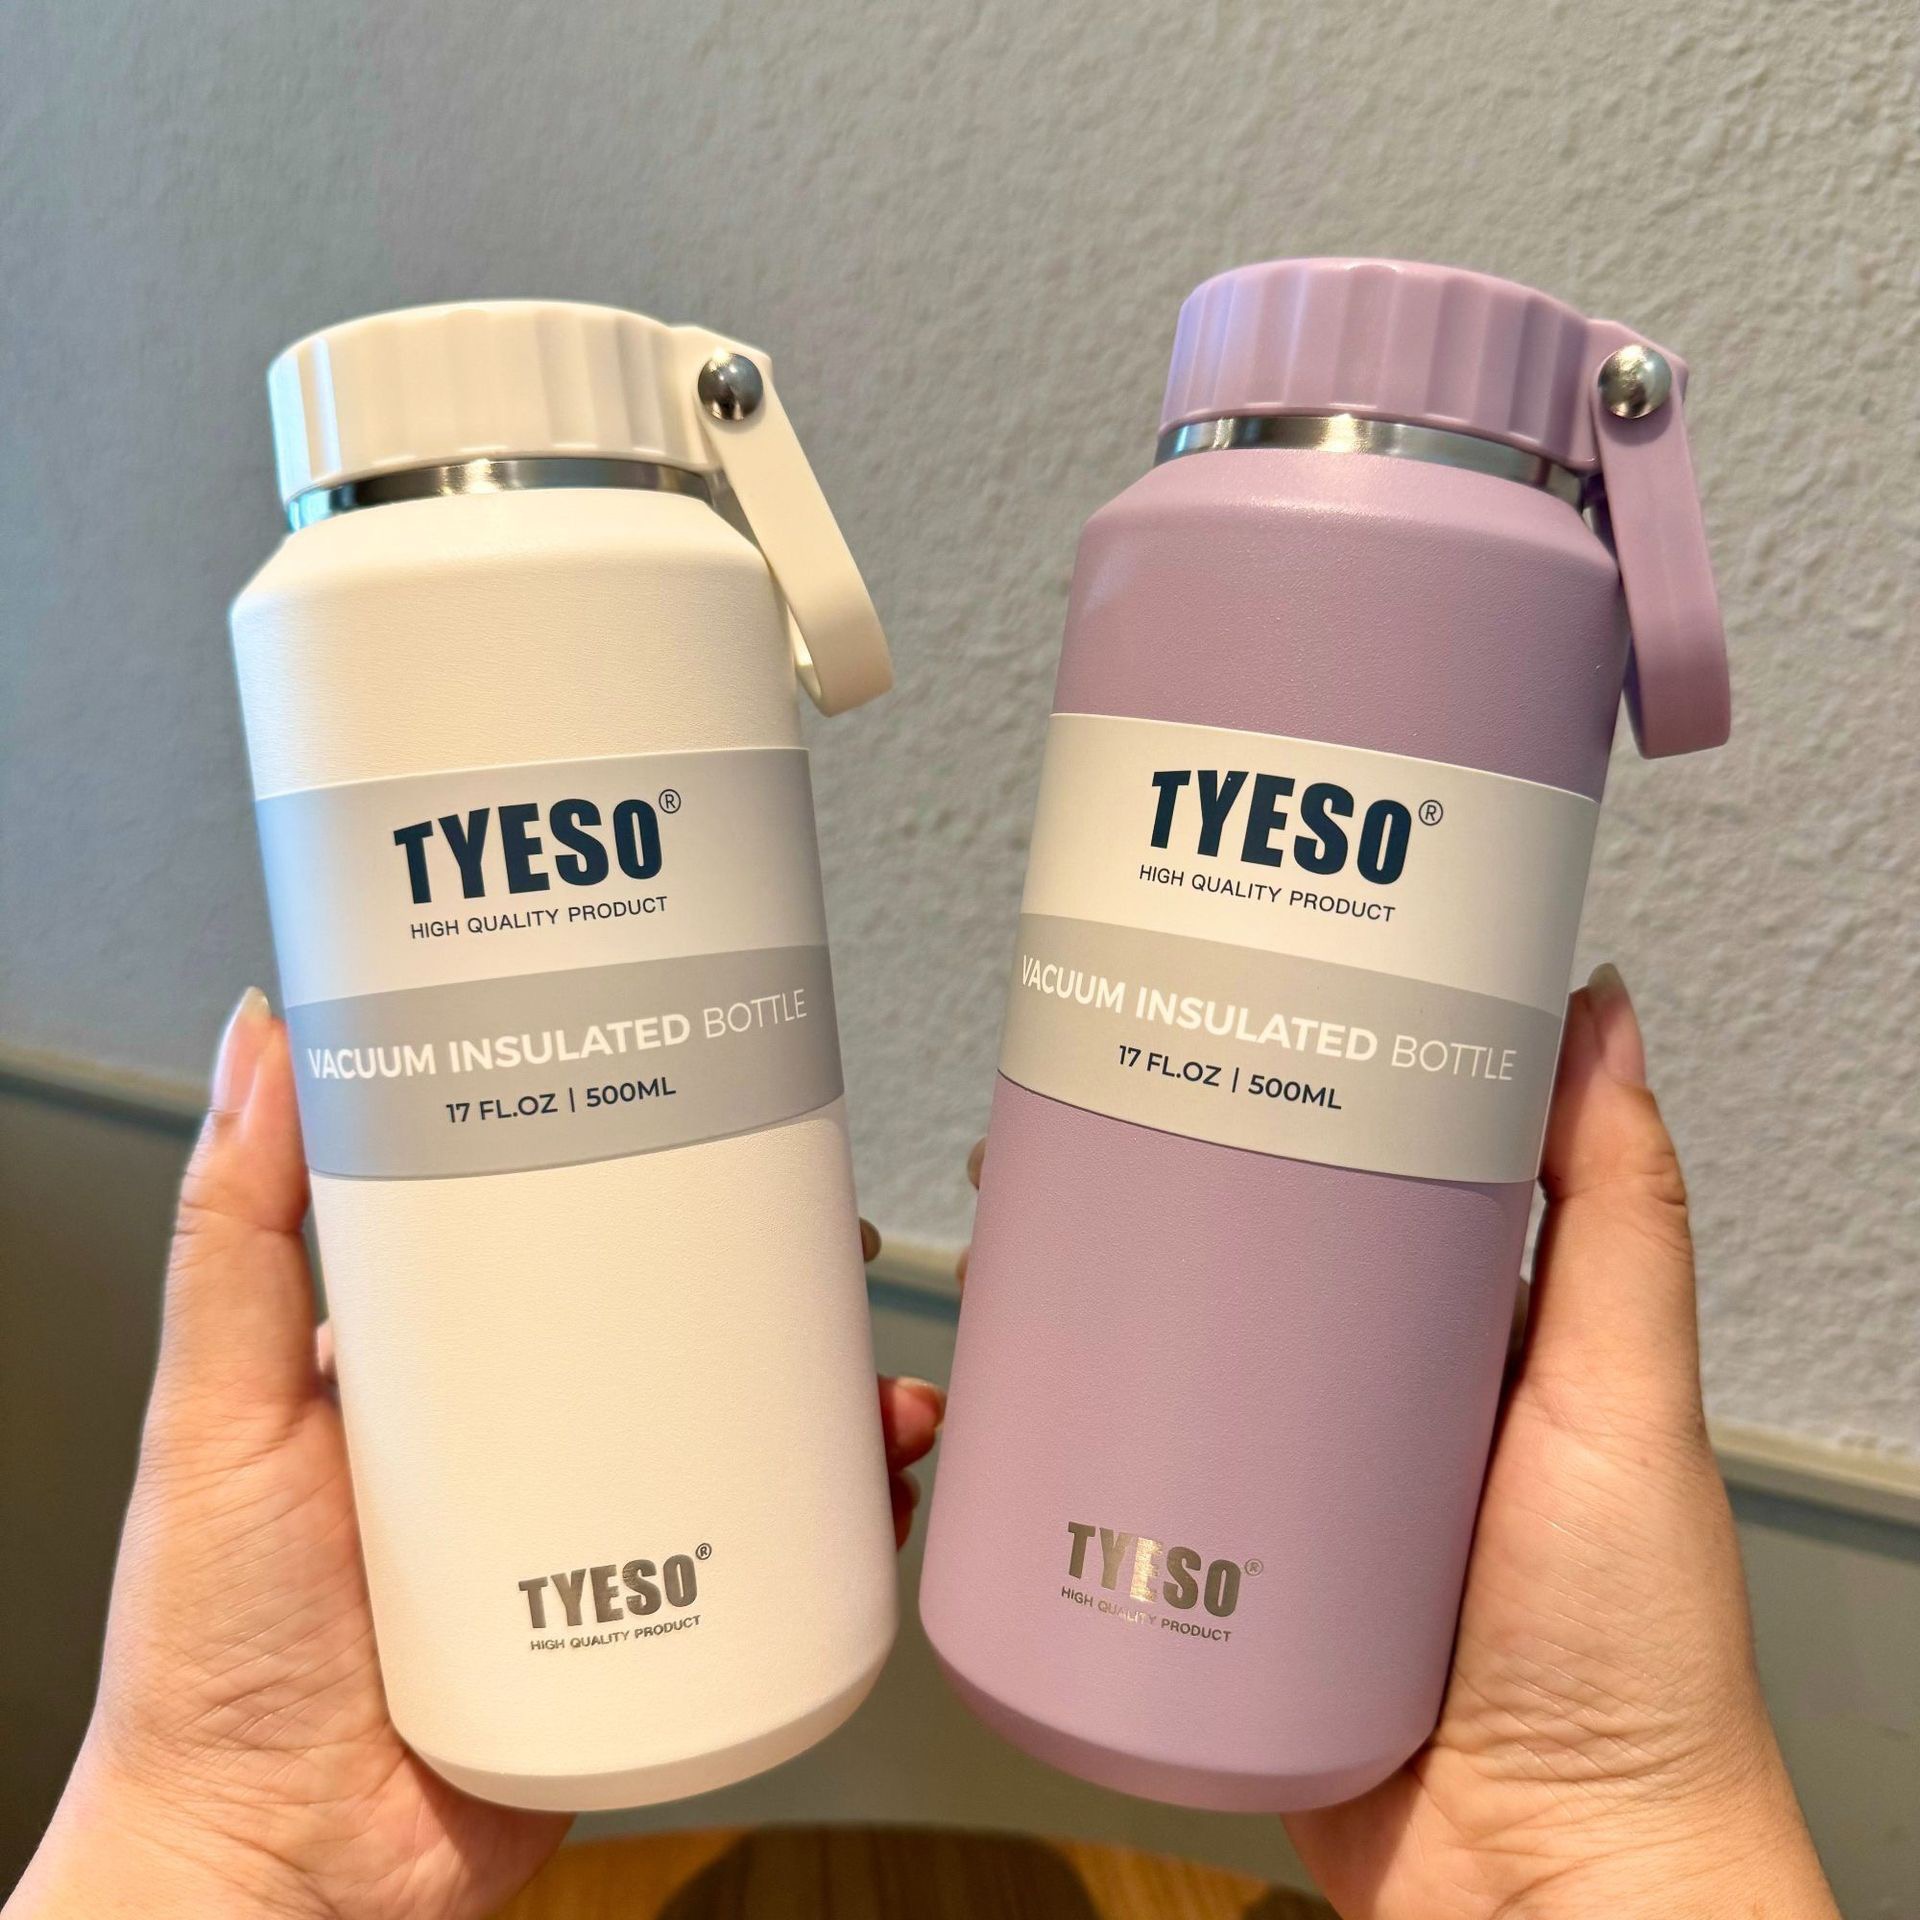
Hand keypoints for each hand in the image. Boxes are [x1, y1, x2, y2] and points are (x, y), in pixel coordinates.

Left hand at [9, 991, 942, 1919]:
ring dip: (833, 1406)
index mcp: (442, 1372)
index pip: (565, 1240)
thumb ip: (233, 1235)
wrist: (269, 1878)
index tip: (727, 1129)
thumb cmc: (209, 1662)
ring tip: (877, 1389)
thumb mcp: (214, 1414)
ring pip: (743, 1443)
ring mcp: (590, 1537)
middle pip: (679, 1335)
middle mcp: (526, 1444)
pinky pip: (765, 1568)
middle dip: (780, 1293)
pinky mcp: (639, 1633)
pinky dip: (836, 1530)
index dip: (659, 1180)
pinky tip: (869, 1498)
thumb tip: (260, 1045)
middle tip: (839, 1256)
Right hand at [963, 967, 1837, 1919]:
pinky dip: (1077, 1449)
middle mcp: (1373, 1405)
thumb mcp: (1625, 1402)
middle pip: (1241, 1263)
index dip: (1279, 1097)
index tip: (1209, 1029)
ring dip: (1092, 1317)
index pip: (1362, 1178)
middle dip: (1148, 1196)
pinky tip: (1018, 1407)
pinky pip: (1139, 1498)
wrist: (1551, 1891)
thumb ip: (1620, 1218)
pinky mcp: (1234, 1587)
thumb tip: (1601, 1017)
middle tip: (1061, 1136)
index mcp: (1465, 1338)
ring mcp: (1297, 1495)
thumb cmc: (1631, 1665)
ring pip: (1173, 1373)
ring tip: (1015, 1253)